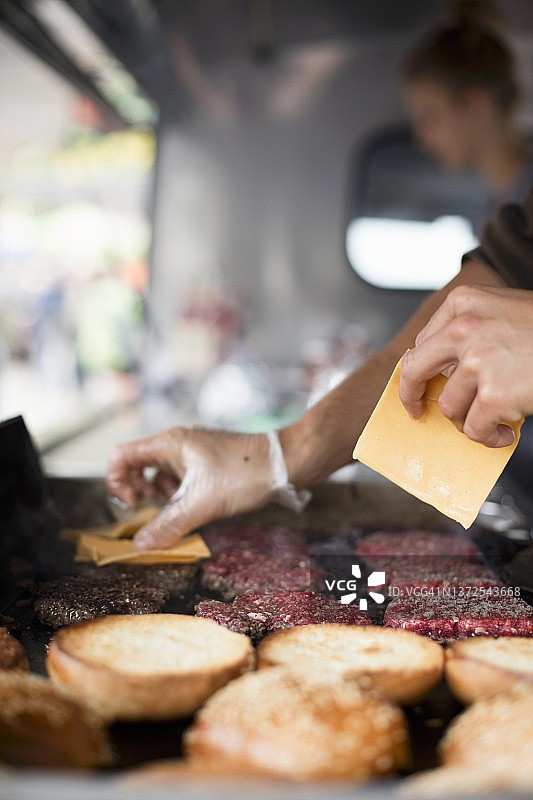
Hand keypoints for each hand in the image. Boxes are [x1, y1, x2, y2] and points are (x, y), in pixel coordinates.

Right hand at [106, 428, 305, 549]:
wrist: (286, 463)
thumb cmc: (246, 474)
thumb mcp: (203, 503)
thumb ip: (169, 525)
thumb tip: (140, 545)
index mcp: (169, 444)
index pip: (121, 456)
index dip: (116, 483)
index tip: (134, 505)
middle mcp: (177, 445)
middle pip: (137, 466)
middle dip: (138, 493)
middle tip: (150, 511)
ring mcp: (192, 454)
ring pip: (160, 476)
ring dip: (161, 498)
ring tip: (178, 512)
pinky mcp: (206, 464)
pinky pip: (180, 480)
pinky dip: (179, 496)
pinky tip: (194, 509)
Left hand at [399, 285, 532, 446]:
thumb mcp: (505, 311)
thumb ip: (472, 330)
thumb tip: (444, 368)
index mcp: (463, 304)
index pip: (423, 342)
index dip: (419, 368)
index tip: (418, 384)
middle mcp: (464, 329)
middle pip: (415, 370)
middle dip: (411, 395)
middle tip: (417, 411)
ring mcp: (478, 361)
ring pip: (450, 406)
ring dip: (467, 421)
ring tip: (492, 421)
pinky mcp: (495, 394)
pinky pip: (474, 427)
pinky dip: (486, 437)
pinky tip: (502, 434)